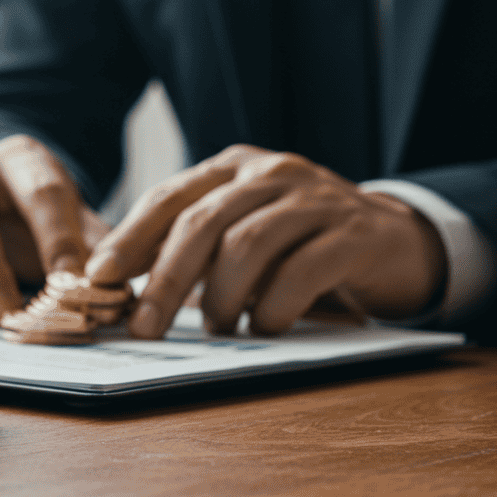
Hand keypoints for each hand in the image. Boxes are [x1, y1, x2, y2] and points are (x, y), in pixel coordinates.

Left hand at [85, 144, 445, 337]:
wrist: (397, 238)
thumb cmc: (300, 241)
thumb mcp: (244, 229)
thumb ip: (195, 246)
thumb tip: (125, 290)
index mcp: (233, 167)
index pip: (168, 198)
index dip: (130, 238)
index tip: (99, 278)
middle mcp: (270, 172)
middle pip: (201, 222)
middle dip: (166, 279)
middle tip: (145, 326)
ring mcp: (314, 199)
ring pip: (246, 245)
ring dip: (222, 297)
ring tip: (219, 329)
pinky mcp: (353, 233)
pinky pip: (301, 271)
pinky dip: (274, 306)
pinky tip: (266, 326)